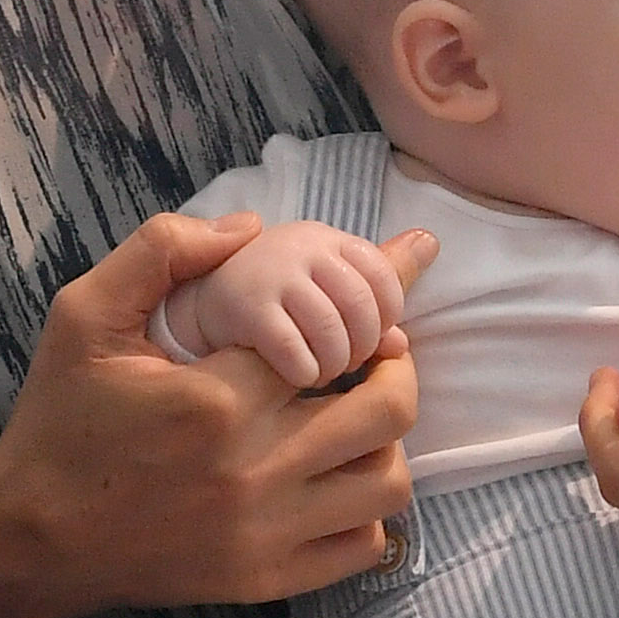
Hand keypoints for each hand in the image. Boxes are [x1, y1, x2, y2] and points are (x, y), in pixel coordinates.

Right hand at [0, 213, 440, 615]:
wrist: (29, 537)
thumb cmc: (59, 420)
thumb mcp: (84, 314)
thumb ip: (161, 251)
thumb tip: (250, 226)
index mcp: (218, 399)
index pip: (337, 334)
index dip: (373, 304)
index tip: (390, 285)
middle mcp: (254, 470)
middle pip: (387, 410)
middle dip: (393, 368)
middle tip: (374, 353)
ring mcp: (265, 533)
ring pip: (388, 483)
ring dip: (386, 441)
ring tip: (356, 418)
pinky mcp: (265, 579)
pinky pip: (363, 547)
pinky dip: (368, 511)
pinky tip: (336, 480)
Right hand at [177, 217, 422, 388]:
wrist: (189, 311)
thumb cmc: (270, 299)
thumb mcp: (318, 279)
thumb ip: (369, 276)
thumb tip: (429, 246)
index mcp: (323, 237)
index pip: (384, 275)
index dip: (386, 316)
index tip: (370, 338)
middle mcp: (299, 248)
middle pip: (363, 307)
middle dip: (363, 347)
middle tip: (344, 365)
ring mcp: (272, 277)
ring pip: (335, 335)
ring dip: (335, 366)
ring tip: (319, 374)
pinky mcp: (244, 320)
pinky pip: (298, 356)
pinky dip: (306, 374)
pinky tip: (295, 380)